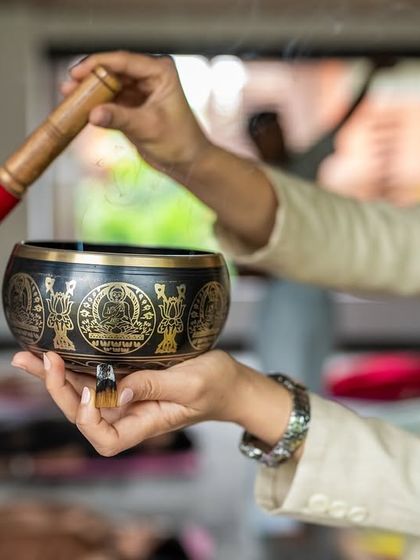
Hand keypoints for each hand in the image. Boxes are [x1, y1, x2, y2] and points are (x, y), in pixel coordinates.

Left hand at [11, 350, 292, 457]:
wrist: (232, 381)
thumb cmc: (218, 385)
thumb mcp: (191, 383)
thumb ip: (154, 386)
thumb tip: (116, 391)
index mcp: (147, 423)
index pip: (105, 439)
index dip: (88, 421)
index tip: (89, 393)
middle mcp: (132, 413)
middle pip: (84, 413)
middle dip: (57, 389)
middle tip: (37, 360)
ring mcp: (130, 396)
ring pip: (85, 393)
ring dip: (56, 376)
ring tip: (30, 356)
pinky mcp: (132, 379)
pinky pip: (98, 376)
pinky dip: (76, 365)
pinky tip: (58, 351)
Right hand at [63, 51, 211, 171]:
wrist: (187, 162)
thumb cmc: (178, 142)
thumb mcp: (148, 128)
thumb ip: (120, 118)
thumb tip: (92, 113)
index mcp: (160, 72)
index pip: (123, 61)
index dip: (97, 64)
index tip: (76, 73)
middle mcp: (149, 76)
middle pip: (112, 70)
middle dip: (90, 79)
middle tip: (68, 87)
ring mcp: (139, 90)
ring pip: (108, 85)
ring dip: (90, 92)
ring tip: (68, 97)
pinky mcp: (132, 106)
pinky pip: (109, 101)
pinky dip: (95, 105)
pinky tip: (79, 109)